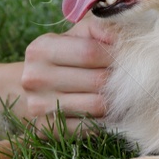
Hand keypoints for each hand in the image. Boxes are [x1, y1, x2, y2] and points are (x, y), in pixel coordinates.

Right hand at [17, 17, 118, 132]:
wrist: (27, 88)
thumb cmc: (60, 57)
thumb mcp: (73, 36)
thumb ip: (98, 29)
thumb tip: (123, 37)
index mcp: (41, 50)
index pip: (89, 52)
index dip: (115, 54)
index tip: (128, 56)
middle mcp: (36, 78)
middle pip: (96, 80)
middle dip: (119, 78)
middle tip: (130, 76)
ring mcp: (40, 106)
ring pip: (96, 106)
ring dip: (115, 100)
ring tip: (121, 92)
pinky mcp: (47, 129)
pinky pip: (89, 127)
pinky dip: (104, 119)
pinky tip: (106, 110)